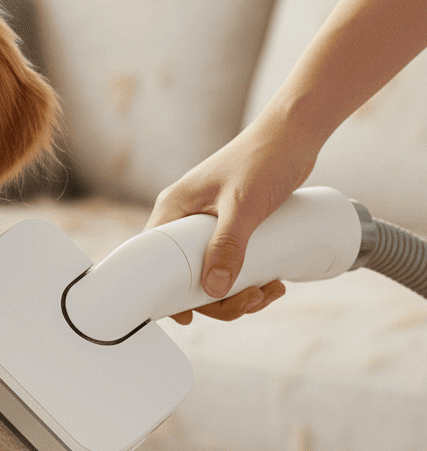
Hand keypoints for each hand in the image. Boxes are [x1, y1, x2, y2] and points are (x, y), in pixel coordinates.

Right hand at [145, 118, 316, 323]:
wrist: (295, 133)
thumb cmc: (263, 158)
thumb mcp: (243, 206)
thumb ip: (228, 246)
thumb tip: (212, 290)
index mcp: (174, 210)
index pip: (154, 261)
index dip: (166, 294)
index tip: (189, 317)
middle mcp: (186, 219)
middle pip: (187, 276)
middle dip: (220, 298)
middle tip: (250, 300)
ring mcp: (209, 225)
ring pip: (212, 275)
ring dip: (240, 294)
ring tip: (269, 292)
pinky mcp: (232, 227)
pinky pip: (232, 264)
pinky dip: (250, 281)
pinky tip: (273, 283)